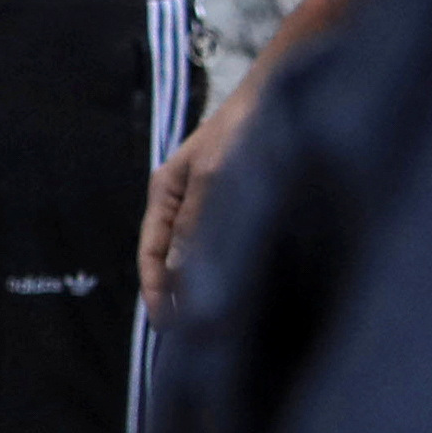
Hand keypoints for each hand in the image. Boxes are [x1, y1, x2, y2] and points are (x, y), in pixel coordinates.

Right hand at [139, 68, 260, 314]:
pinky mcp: (237, 205)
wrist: (281, 98)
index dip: (154, 287)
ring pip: (198, 254)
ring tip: (213, 320)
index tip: (163, 323)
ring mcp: (209, 202)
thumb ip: (195, 224)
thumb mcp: (213, 176)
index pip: (150, 249)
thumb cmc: (243, 131)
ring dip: (202, 284)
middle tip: (189, 334)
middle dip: (176, 293)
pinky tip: (240, 289)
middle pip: (170, 256)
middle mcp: (183, 200)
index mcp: (165, 191)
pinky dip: (225, 270)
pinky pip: (223, 245)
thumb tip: (179, 273)